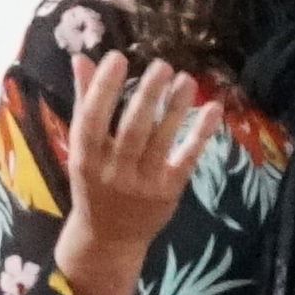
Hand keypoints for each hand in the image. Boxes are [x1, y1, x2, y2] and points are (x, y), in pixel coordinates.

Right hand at [53, 51, 226, 294]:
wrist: (108, 237)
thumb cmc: (94, 183)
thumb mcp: (82, 148)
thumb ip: (84, 103)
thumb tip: (81, 59)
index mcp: (86, 157)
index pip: (92, 118)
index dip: (103, 88)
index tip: (118, 56)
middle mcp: (113, 171)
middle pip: (132, 129)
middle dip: (147, 96)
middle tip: (162, 65)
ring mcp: (142, 183)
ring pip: (160, 140)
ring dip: (174, 108)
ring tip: (186, 79)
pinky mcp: (168, 191)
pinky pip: (186, 158)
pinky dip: (200, 134)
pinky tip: (213, 108)